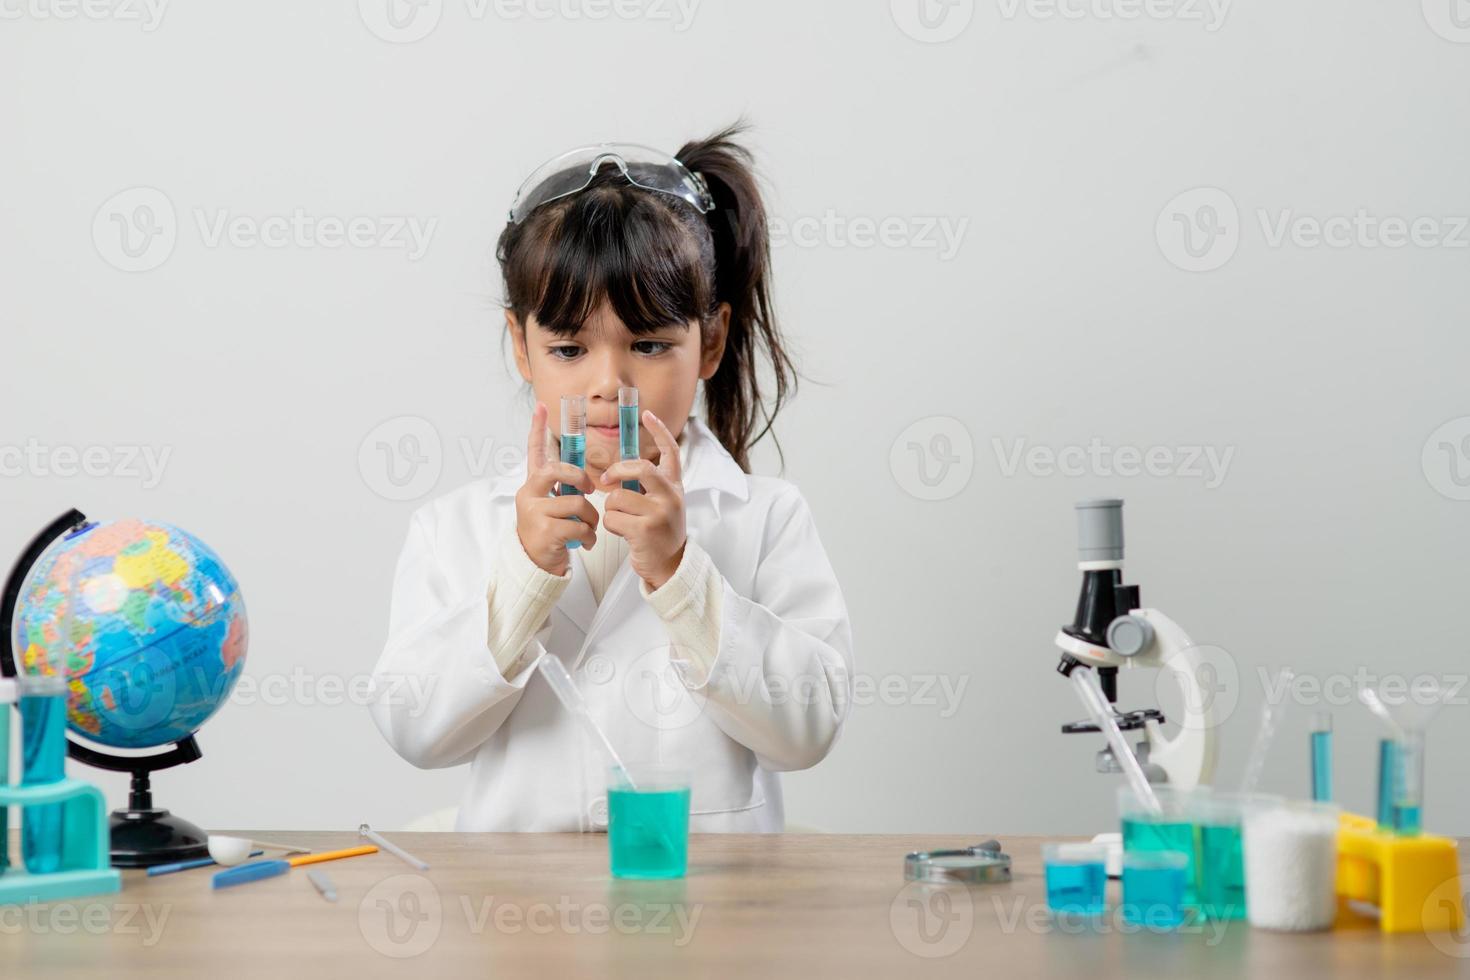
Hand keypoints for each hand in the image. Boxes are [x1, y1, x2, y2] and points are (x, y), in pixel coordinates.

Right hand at [514, 402, 597, 575]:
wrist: (536, 565)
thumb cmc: (550, 532)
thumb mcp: (553, 506)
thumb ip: (562, 489)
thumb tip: (584, 477)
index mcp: (533, 485)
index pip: (534, 452)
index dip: (537, 429)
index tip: (541, 406)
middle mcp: (528, 494)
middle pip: (556, 471)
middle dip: (580, 478)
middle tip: (591, 490)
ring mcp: (534, 513)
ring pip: (577, 503)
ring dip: (591, 518)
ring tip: (589, 529)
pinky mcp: (545, 531)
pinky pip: (579, 526)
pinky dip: (589, 536)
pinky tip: (585, 542)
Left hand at [597, 410, 685, 590]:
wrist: (671, 566)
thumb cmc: (660, 533)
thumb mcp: (663, 504)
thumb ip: (648, 487)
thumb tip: (619, 471)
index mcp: (674, 486)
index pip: (671, 451)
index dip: (660, 430)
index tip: (648, 414)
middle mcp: (670, 496)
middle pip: (640, 468)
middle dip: (617, 471)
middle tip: (606, 480)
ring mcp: (659, 512)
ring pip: (618, 497)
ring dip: (611, 509)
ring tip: (622, 521)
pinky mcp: (645, 529)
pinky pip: (613, 517)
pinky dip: (610, 525)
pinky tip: (622, 533)